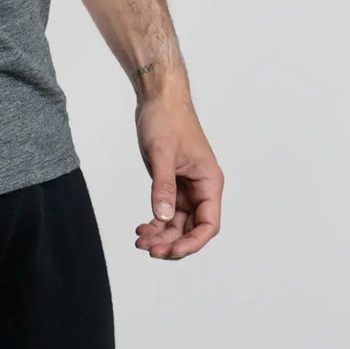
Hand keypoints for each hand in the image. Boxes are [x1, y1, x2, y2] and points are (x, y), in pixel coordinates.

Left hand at [134, 89, 222, 258]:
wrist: (158, 97)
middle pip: (192, 228)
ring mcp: (186, 187)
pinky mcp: (172, 183)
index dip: (192, 242)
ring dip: (162, 235)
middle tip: (149, 249)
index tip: (171, 251)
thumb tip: (164, 217)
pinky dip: (156, 222)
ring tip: (140, 241)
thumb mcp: (162, 153)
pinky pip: (168, 211)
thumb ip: (164, 186)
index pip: (208, 224)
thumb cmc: (167, 118)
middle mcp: (201, 188)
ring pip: (178, 223)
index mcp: (209, 182)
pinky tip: (142, 228)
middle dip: (172, 242)